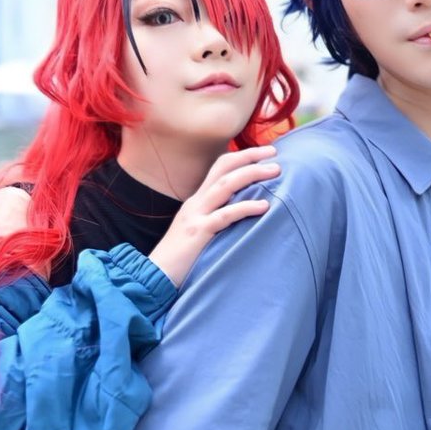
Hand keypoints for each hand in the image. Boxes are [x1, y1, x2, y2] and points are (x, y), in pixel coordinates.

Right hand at [149, 146, 279, 286]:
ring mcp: (196, 216)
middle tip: (274, 152)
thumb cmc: (181, 258)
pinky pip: (224, 216)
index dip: (242, 156)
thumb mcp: (199, 231)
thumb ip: (216, 218)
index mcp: (197, 200)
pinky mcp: (198, 233)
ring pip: (225, 185)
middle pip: (224, 168)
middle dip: (250, 156)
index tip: (266, 153)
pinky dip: (245, 208)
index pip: (219, 167)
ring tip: (276, 171)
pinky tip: (264, 206)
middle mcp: (196, 202)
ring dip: (252, 174)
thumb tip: (244, 212)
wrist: (154, 276)